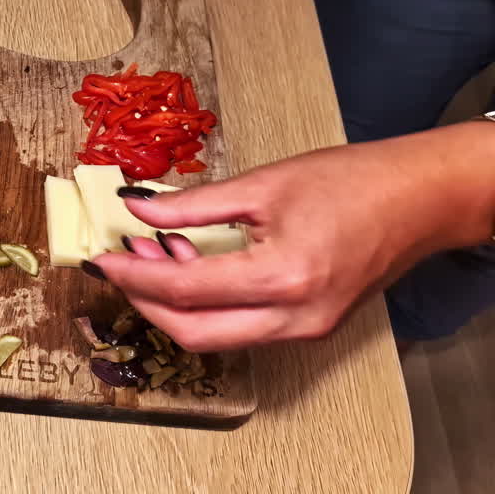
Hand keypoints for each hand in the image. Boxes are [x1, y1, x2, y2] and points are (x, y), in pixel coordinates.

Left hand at [91, 121, 494, 350]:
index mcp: (283, 276)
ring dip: (173, 304)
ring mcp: (303, 329)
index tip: (101, 256)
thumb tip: (135, 207)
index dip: (133, 274)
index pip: (183, 288)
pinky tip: (191, 264)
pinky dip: (206, 305)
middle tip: (119, 263)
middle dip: (144, 301)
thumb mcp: (262, 183)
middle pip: (192, 332)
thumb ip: (191, 204)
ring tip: (154, 253)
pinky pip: (240, 329)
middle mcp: (294, 317)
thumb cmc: (354, 182)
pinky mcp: (307, 328)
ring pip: (214, 337)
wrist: (420, 199)